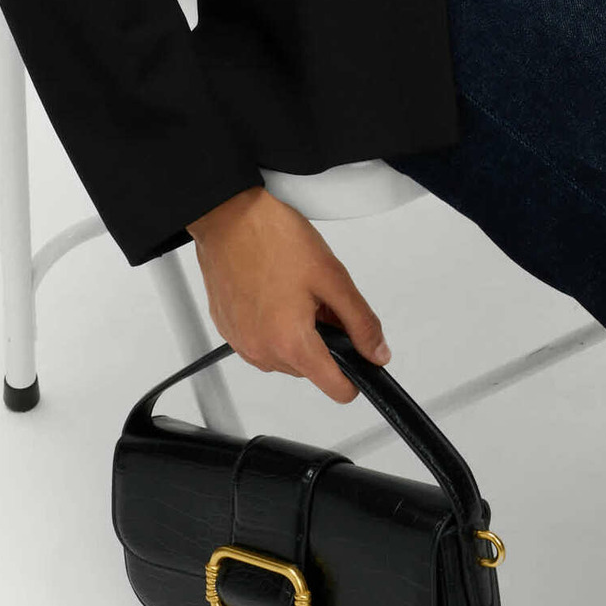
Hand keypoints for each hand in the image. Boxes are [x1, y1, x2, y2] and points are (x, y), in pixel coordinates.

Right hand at [185, 183, 392, 403]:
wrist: (228, 216)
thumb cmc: (272, 238)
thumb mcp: (332, 277)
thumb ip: (361, 322)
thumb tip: (377, 352)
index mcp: (291, 344)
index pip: (337, 389)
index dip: (356, 373)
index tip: (360, 353)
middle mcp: (262, 352)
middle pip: (311, 367)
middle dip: (324, 338)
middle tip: (319, 297)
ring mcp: (242, 343)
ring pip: (286, 355)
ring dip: (297, 332)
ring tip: (294, 289)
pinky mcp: (229, 330)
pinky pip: (262, 340)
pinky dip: (274, 324)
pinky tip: (274, 291)